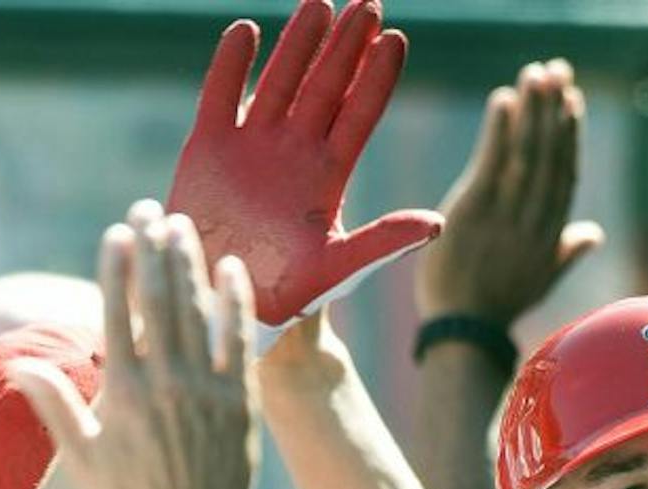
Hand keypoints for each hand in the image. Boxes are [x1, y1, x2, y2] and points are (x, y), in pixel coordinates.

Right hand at [14, 200, 259, 488]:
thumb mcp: (80, 460)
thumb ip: (54, 407)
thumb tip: (20, 366)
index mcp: (122, 394)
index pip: (117, 312)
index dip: (117, 267)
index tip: (118, 232)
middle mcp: (165, 385)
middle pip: (158, 299)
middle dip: (153, 248)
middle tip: (150, 208)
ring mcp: (206, 392)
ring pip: (197, 311)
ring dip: (190, 262)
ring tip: (184, 224)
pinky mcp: (240, 403)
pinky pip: (238, 341)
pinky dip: (236, 302)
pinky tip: (234, 268)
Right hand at [168, 0, 442, 327]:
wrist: (223, 300)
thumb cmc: (286, 294)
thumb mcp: (339, 269)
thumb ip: (383, 243)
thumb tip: (437, 224)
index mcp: (329, 176)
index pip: (359, 115)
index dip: (376, 78)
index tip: (395, 40)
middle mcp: (295, 151)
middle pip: (326, 86)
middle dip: (346, 46)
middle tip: (368, 2)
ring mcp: (253, 145)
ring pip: (279, 80)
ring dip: (298, 43)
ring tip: (319, 3)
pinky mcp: (210, 146)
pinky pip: (221, 95)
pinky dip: (231, 65)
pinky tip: (246, 32)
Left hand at [414, 58, 603, 323]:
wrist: (463, 332)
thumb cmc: (499, 306)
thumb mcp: (541, 279)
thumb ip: (569, 251)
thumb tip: (596, 233)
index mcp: (550, 233)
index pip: (565, 174)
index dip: (570, 136)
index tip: (573, 101)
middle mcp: (534, 221)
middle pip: (550, 157)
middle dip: (555, 111)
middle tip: (558, 71)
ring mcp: (506, 217)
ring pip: (527, 155)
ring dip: (533, 112)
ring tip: (537, 74)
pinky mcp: (475, 213)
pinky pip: (492, 164)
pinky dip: (499, 131)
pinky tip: (504, 99)